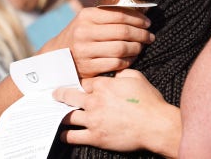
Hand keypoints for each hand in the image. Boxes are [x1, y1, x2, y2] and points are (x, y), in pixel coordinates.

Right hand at [42, 7, 154, 77]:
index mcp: (86, 16)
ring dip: (137, 48)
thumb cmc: (80, 34)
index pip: (120, 15)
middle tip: (149, 36)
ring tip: (141, 46)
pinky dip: (128, 60)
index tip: (147, 23)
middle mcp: (84, 32)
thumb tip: (138, 13)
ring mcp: (85, 51)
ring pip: (121, 48)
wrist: (57, 55)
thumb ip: (108, 15)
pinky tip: (131, 57)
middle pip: (123, 32)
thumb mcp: (88, 20)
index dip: (138, 19)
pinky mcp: (88, 67)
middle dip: (141, 34)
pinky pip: (116, 63)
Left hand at [53, 69, 180, 156]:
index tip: (75, 86)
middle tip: (55, 95)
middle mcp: (95, 101)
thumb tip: (115, 73)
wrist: (155, 125)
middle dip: (60, 95)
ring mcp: (93, 120)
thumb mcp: (136, 78)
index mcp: (104, 85)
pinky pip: (73, 136)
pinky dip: (65, 135)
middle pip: (70, 96)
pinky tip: (62, 134)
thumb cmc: (148, 101)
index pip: (85, 82)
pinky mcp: (95, 137)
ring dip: (61, 115)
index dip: (81, 84)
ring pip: (68, 116)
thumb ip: (122, 72)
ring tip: (55, 115)